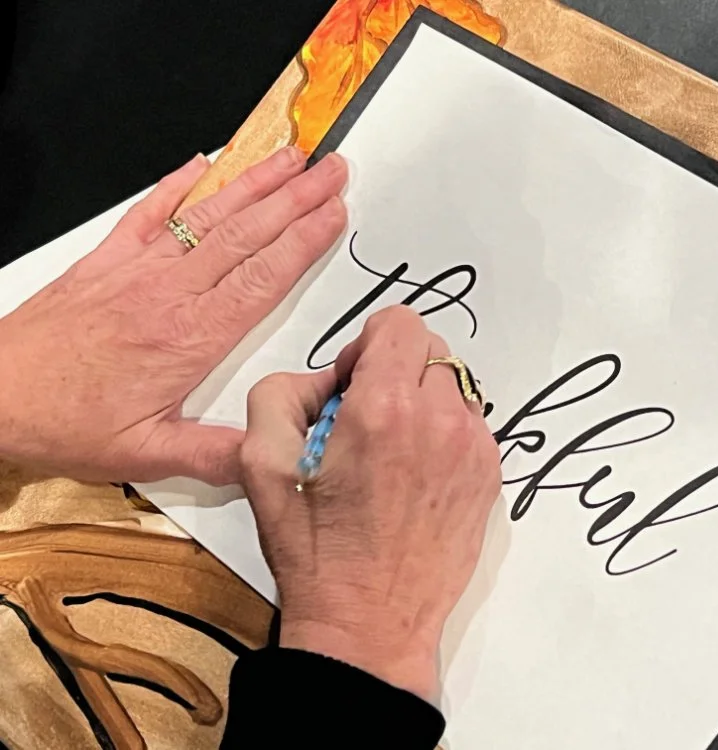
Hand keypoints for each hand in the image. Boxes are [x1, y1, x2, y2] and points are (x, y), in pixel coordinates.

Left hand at [0, 147, 346, 483]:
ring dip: (256, 184)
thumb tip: (272, 456)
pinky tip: (202, 163)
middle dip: (298, 198)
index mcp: (190, 337)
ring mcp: (138, 270)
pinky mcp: (106, 261)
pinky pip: (150, 211)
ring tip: (291, 159)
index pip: (263, 277)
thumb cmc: (63, 420)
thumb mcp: (146, 454)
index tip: (335, 212)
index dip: (305, 240)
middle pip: (248, 235)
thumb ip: (215, 453)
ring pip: (210, 217)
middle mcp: (169, 294)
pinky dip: (178, 184)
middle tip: (333, 170)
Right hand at [240, 306, 501, 700]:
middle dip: (395, 369)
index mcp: (385, 410)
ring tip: (391, 452)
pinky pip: (470, 425)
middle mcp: (440, 421)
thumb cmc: (316, 554)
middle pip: (430, 349)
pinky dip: (444, 433)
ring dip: (423, 400)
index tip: (350, 385)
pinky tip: (414, 476)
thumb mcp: (261, 465)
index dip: (366, 346)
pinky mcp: (490, 477)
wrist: (370, 625)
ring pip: (454, 385)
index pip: (399, 323)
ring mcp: (474, 450)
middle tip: (365, 418)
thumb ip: (282, 392)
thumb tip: (325, 377)